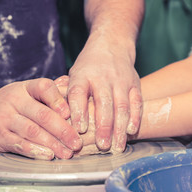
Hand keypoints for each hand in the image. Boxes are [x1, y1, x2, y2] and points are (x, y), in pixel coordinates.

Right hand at [0, 78, 81, 159]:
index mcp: (24, 88)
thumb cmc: (5, 104)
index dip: (59, 100)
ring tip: (67, 153)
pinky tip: (48, 156)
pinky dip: (35, 150)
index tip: (71, 114)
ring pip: (33, 131)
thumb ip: (47, 91)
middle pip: (42, 114)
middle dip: (63, 130)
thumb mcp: (23, 92)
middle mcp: (14, 100)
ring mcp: (5, 118)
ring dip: (53, 143)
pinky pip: (20, 144)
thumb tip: (69, 82)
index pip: (44, 87)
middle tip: (77, 143)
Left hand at [67, 35, 141, 152]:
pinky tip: (131, 132)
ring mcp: (120, 80)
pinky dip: (135, 117)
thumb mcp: (73, 74)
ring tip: (117, 147)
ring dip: (120, 128)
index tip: (80, 129)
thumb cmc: (87, 67)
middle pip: (103, 103)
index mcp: (82, 75)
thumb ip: (66, 94)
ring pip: (121, 106)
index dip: (79, 111)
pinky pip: (136, 102)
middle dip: (103, 126)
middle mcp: (102, 77)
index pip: (78, 94)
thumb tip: (55, 118)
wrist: (112, 44)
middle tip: (102, 146)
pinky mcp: (134, 83)